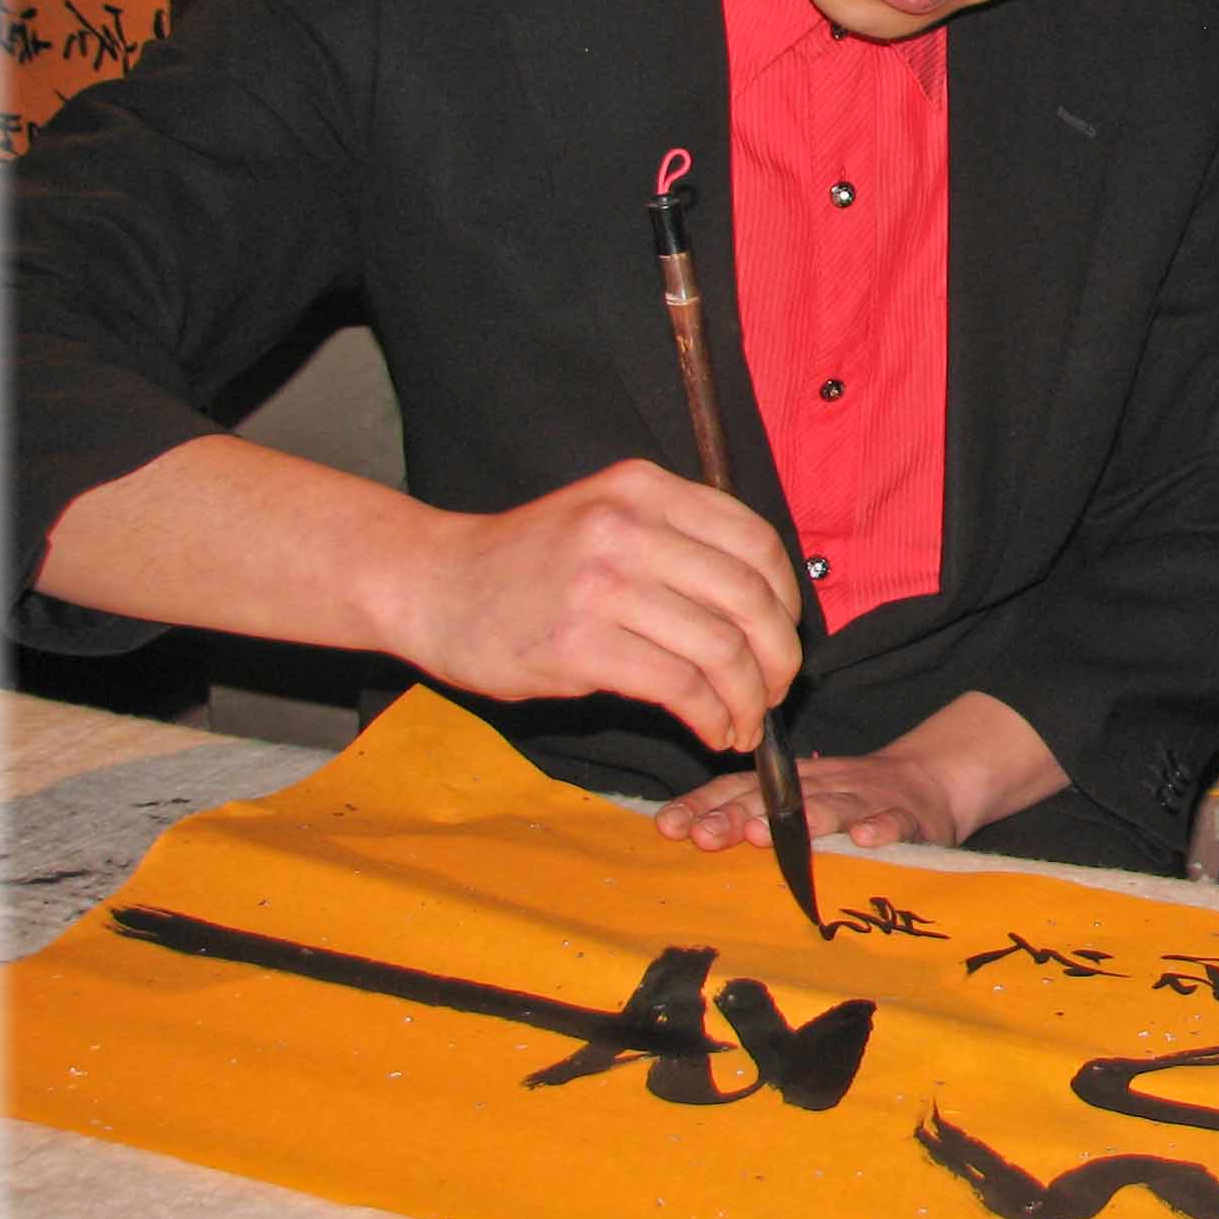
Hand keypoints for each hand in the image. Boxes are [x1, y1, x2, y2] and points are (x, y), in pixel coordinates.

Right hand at [386, 457, 803, 755]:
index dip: (787, 598)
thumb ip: (678, 542)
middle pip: (750, 599)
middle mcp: (628, 527)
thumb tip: (766, 608)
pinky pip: (680, 686)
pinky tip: (711, 729)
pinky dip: (711, 716)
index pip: (756, 541)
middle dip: (780, 658)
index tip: (784, 634)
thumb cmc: (530, 563)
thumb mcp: (607, 518)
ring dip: (750, 698)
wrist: (431, 584)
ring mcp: (603, 584)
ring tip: (746, 722)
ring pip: (722, 648)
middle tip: (778, 691)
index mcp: (645, 490)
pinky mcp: (579, 645)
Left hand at [656, 749, 961, 851]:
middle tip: (706, 837)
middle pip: (777, 799)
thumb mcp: (800, 802)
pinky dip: (881, 828)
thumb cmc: (852, 801)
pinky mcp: (910, 818)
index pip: (739, 789)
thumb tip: (679, 830)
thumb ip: (750, 814)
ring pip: (832, 807)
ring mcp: (866, 800)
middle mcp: (823, 788)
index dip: (704, 806)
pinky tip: (866, 839)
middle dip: (738, 817)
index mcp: (792, 785)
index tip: (668, 826)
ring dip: (801, 821)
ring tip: (768, 835)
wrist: (932, 781)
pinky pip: (895, 822)